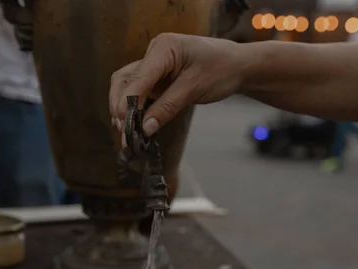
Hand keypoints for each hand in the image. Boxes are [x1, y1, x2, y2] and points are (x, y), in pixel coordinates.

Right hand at [109, 33, 247, 135]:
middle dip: (120, 106)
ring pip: (127, 86)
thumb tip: (144, 128)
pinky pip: (138, 91)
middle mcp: (154, 53)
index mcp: (163, 48)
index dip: (127, 101)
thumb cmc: (221, 70)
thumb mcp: (194, 89)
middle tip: (124, 132)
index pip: (137, 77)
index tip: (123, 123)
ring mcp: (153, 64)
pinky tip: (134, 124)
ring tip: (126, 132)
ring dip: (123, 108)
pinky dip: (133, 108)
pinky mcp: (156, 76)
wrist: (237, 66)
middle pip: (124, 80)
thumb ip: (167, 107)